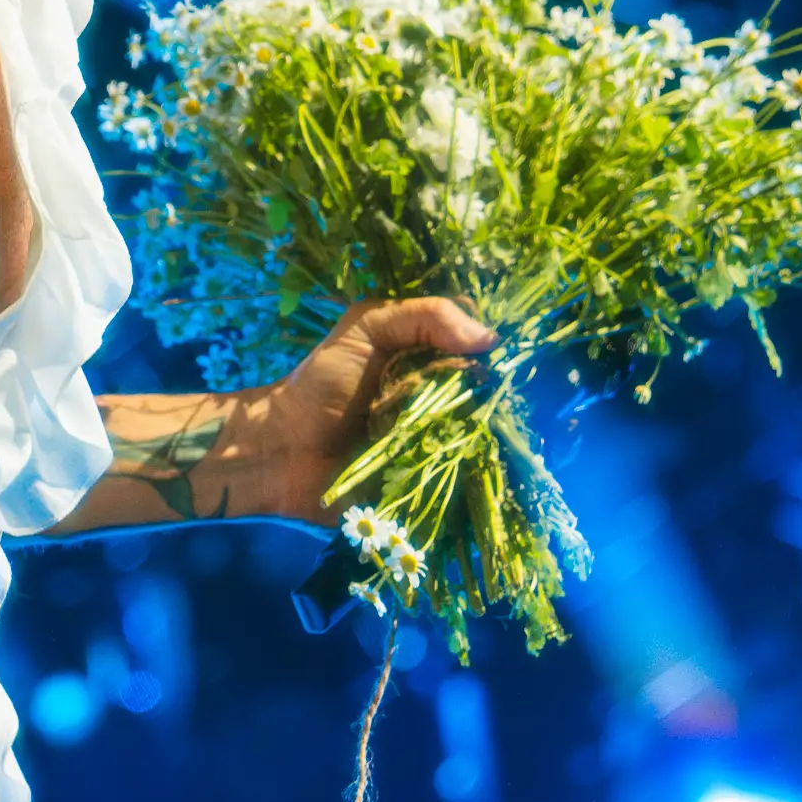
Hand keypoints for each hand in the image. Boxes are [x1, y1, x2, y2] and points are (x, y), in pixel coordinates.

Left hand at [229, 296, 494, 522]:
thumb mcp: (366, 329)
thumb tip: (490, 338)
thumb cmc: (321, 385)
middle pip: (491, 396)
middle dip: (501, 399)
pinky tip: (489, 471)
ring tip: (501, 437)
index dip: (500, 352)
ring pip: (486, 439)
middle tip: (510, 401)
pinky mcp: (430, 484)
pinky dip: (475, 476)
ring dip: (491, 439)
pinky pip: (465, 480)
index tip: (518, 356)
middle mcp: (442, 399)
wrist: (283, 452)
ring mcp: (438, 444)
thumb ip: (423, 317)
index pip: (482, 349)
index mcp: (430, 358)